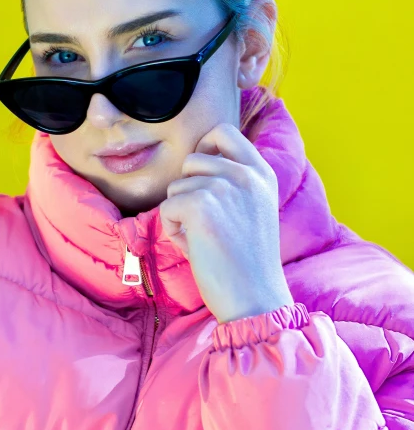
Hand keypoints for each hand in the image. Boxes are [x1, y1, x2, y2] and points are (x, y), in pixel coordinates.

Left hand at [159, 122, 293, 322]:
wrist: (254, 297)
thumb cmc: (248, 260)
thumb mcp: (254, 208)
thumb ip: (234, 182)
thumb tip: (194, 164)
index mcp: (262, 173)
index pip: (223, 132)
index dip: (204, 148)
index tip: (203, 176)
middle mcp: (245, 174)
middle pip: (192, 159)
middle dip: (188, 189)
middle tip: (205, 222)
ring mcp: (223, 186)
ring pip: (176, 186)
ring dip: (180, 212)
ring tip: (204, 238)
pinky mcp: (200, 204)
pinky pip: (167, 207)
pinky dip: (173, 230)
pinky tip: (195, 248)